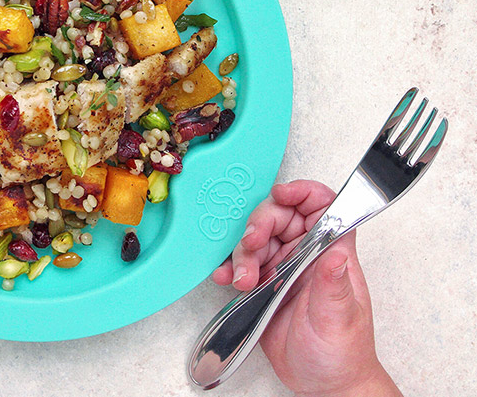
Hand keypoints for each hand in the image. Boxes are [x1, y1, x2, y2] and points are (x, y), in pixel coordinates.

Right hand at [212, 180, 402, 396]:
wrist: (323, 384)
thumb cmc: (342, 353)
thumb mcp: (338, 318)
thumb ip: (334, 284)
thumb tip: (336, 252)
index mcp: (332, 252)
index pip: (322, 205)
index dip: (302, 192)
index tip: (281, 195)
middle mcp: (307, 254)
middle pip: (280, 216)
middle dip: (259, 224)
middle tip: (251, 243)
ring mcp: (284, 267)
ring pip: (256, 238)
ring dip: (242, 251)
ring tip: (243, 277)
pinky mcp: (264, 283)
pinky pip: (241, 263)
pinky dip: (230, 267)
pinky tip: (228, 278)